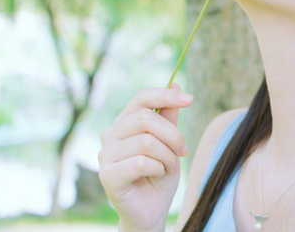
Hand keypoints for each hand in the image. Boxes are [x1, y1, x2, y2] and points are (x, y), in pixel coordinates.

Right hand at [98, 83, 192, 231]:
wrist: (152, 210)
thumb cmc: (160, 175)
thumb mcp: (170, 143)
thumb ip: (169, 117)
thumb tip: (176, 84)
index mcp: (124, 123)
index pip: (141, 97)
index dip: (166, 95)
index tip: (190, 99)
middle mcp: (110, 135)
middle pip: (146, 118)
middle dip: (173, 135)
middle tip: (182, 152)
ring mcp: (105, 155)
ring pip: (146, 142)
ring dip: (167, 156)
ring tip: (166, 167)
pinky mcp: (107, 175)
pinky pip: (141, 162)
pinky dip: (158, 169)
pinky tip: (156, 176)